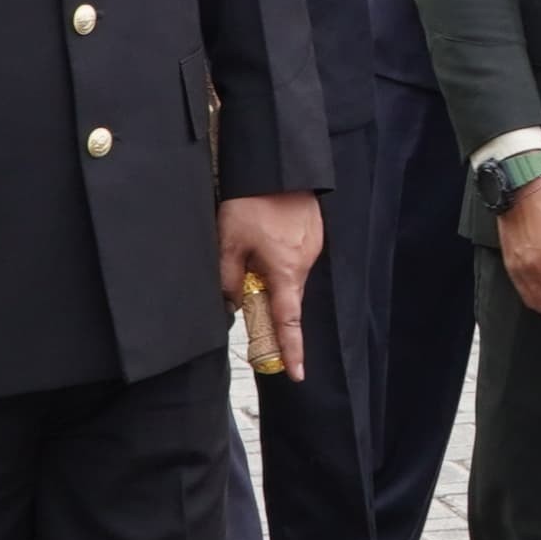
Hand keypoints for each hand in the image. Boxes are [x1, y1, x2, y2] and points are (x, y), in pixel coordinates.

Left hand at [217, 191, 323, 377]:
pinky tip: (264, 236)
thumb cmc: (253, 202)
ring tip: (249, 245)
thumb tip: (232, 304)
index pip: (289, 321)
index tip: (295, 373)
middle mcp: (304, 263)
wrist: (277, 166)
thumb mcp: (228, 243)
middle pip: (287, 297)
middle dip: (268, 300)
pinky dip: (278, 258)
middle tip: (247, 288)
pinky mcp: (311, 234)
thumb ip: (228, 279)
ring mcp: (311, 247)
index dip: (292, 349)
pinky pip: (293, 256)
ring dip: (270, 274)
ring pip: (288, 275)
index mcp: (286, 271)